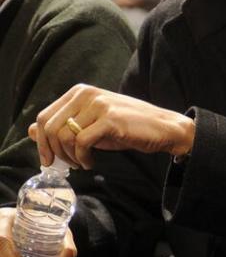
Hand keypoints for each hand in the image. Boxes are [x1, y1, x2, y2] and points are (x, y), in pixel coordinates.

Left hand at [28, 84, 195, 168]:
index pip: (44, 117)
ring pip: (65, 136)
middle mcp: (87, 94)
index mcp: (80, 92)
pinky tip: (92, 162)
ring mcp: (99, 105)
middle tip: (67, 164)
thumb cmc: (128, 127)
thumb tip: (31, 131)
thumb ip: (63, 125)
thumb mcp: (91, 125)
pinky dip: (83, 158)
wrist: (163, 128)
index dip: (42, 142)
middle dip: (54, 151)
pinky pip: (82, 142)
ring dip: (70, 157)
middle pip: (50, 127)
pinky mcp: (110, 119)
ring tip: (82, 163)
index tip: (49, 159)